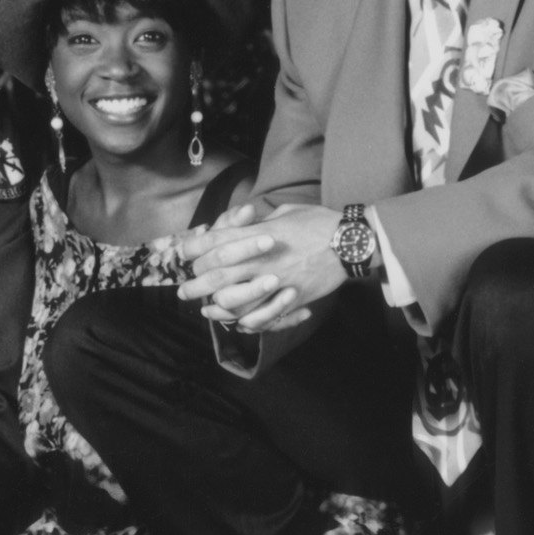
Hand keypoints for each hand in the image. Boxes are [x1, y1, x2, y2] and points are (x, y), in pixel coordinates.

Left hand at [177, 199, 347, 331]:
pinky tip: (236, 321)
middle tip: (183, 292)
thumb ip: (259, 222)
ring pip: (232, 299)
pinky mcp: (288, 298)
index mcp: (257, 233)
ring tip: (206, 310)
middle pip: (215, 273)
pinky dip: (244, 320)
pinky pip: (260, 315)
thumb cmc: (319, 222)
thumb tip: (244, 224)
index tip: (185, 256)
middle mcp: (259, 258)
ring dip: (214, 306)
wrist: (350, 242)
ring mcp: (273, 280)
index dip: (195, 250)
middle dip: (195, 284)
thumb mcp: (284, 213)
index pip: (214, 242)